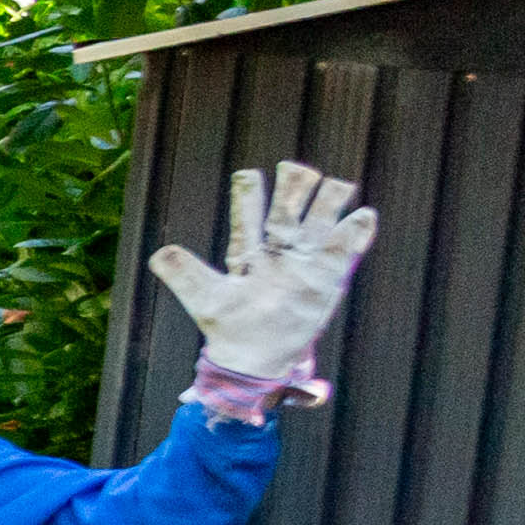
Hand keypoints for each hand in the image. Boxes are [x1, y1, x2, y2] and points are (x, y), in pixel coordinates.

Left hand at [144, 157, 376, 383]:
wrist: (258, 354)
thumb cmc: (228, 325)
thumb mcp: (204, 299)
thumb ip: (184, 276)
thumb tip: (160, 254)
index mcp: (246, 250)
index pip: (246, 215)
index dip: (247, 195)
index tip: (247, 175)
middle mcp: (277, 247)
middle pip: (287, 208)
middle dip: (293, 187)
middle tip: (296, 170)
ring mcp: (306, 258)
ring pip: (321, 220)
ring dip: (329, 201)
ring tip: (338, 184)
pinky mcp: (329, 274)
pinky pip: (346, 248)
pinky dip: (356, 232)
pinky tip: (364, 215)